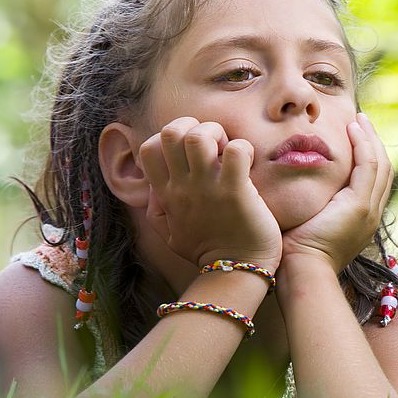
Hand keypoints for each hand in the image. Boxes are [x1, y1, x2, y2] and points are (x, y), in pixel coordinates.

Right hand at [138, 117, 281, 273]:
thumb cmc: (207, 250)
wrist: (236, 271)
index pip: (148, 148)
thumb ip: (157, 209)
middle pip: (171, 132)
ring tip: (228, 151)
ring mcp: (208, 188)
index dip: (168, 137)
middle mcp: (183, 187)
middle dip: (194, 126)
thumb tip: (154, 188)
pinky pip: (236, 151)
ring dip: (217, 133)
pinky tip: (248, 162)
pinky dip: (243, 148)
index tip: (189, 150)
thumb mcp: (169, 233)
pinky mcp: (236, 191)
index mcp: (166, 194)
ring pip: (199, 136)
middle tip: (213, 144)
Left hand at [280, 113, 393, 272]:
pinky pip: (368, 165)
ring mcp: (369, 210)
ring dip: (370, 138)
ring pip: (380, 164)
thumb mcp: (310, 225)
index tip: (357, 137)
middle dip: (374, 143)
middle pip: (384, 170)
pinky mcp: (359, 205)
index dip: (369, 157)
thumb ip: (314, 207)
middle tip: (363, 122)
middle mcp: (372, 214)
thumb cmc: (296, 254)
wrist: (302, 272)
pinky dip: (363, 144)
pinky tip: (352, 129)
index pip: (375, 182)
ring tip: (359, 120)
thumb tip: (300, 191)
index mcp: (362, 220)